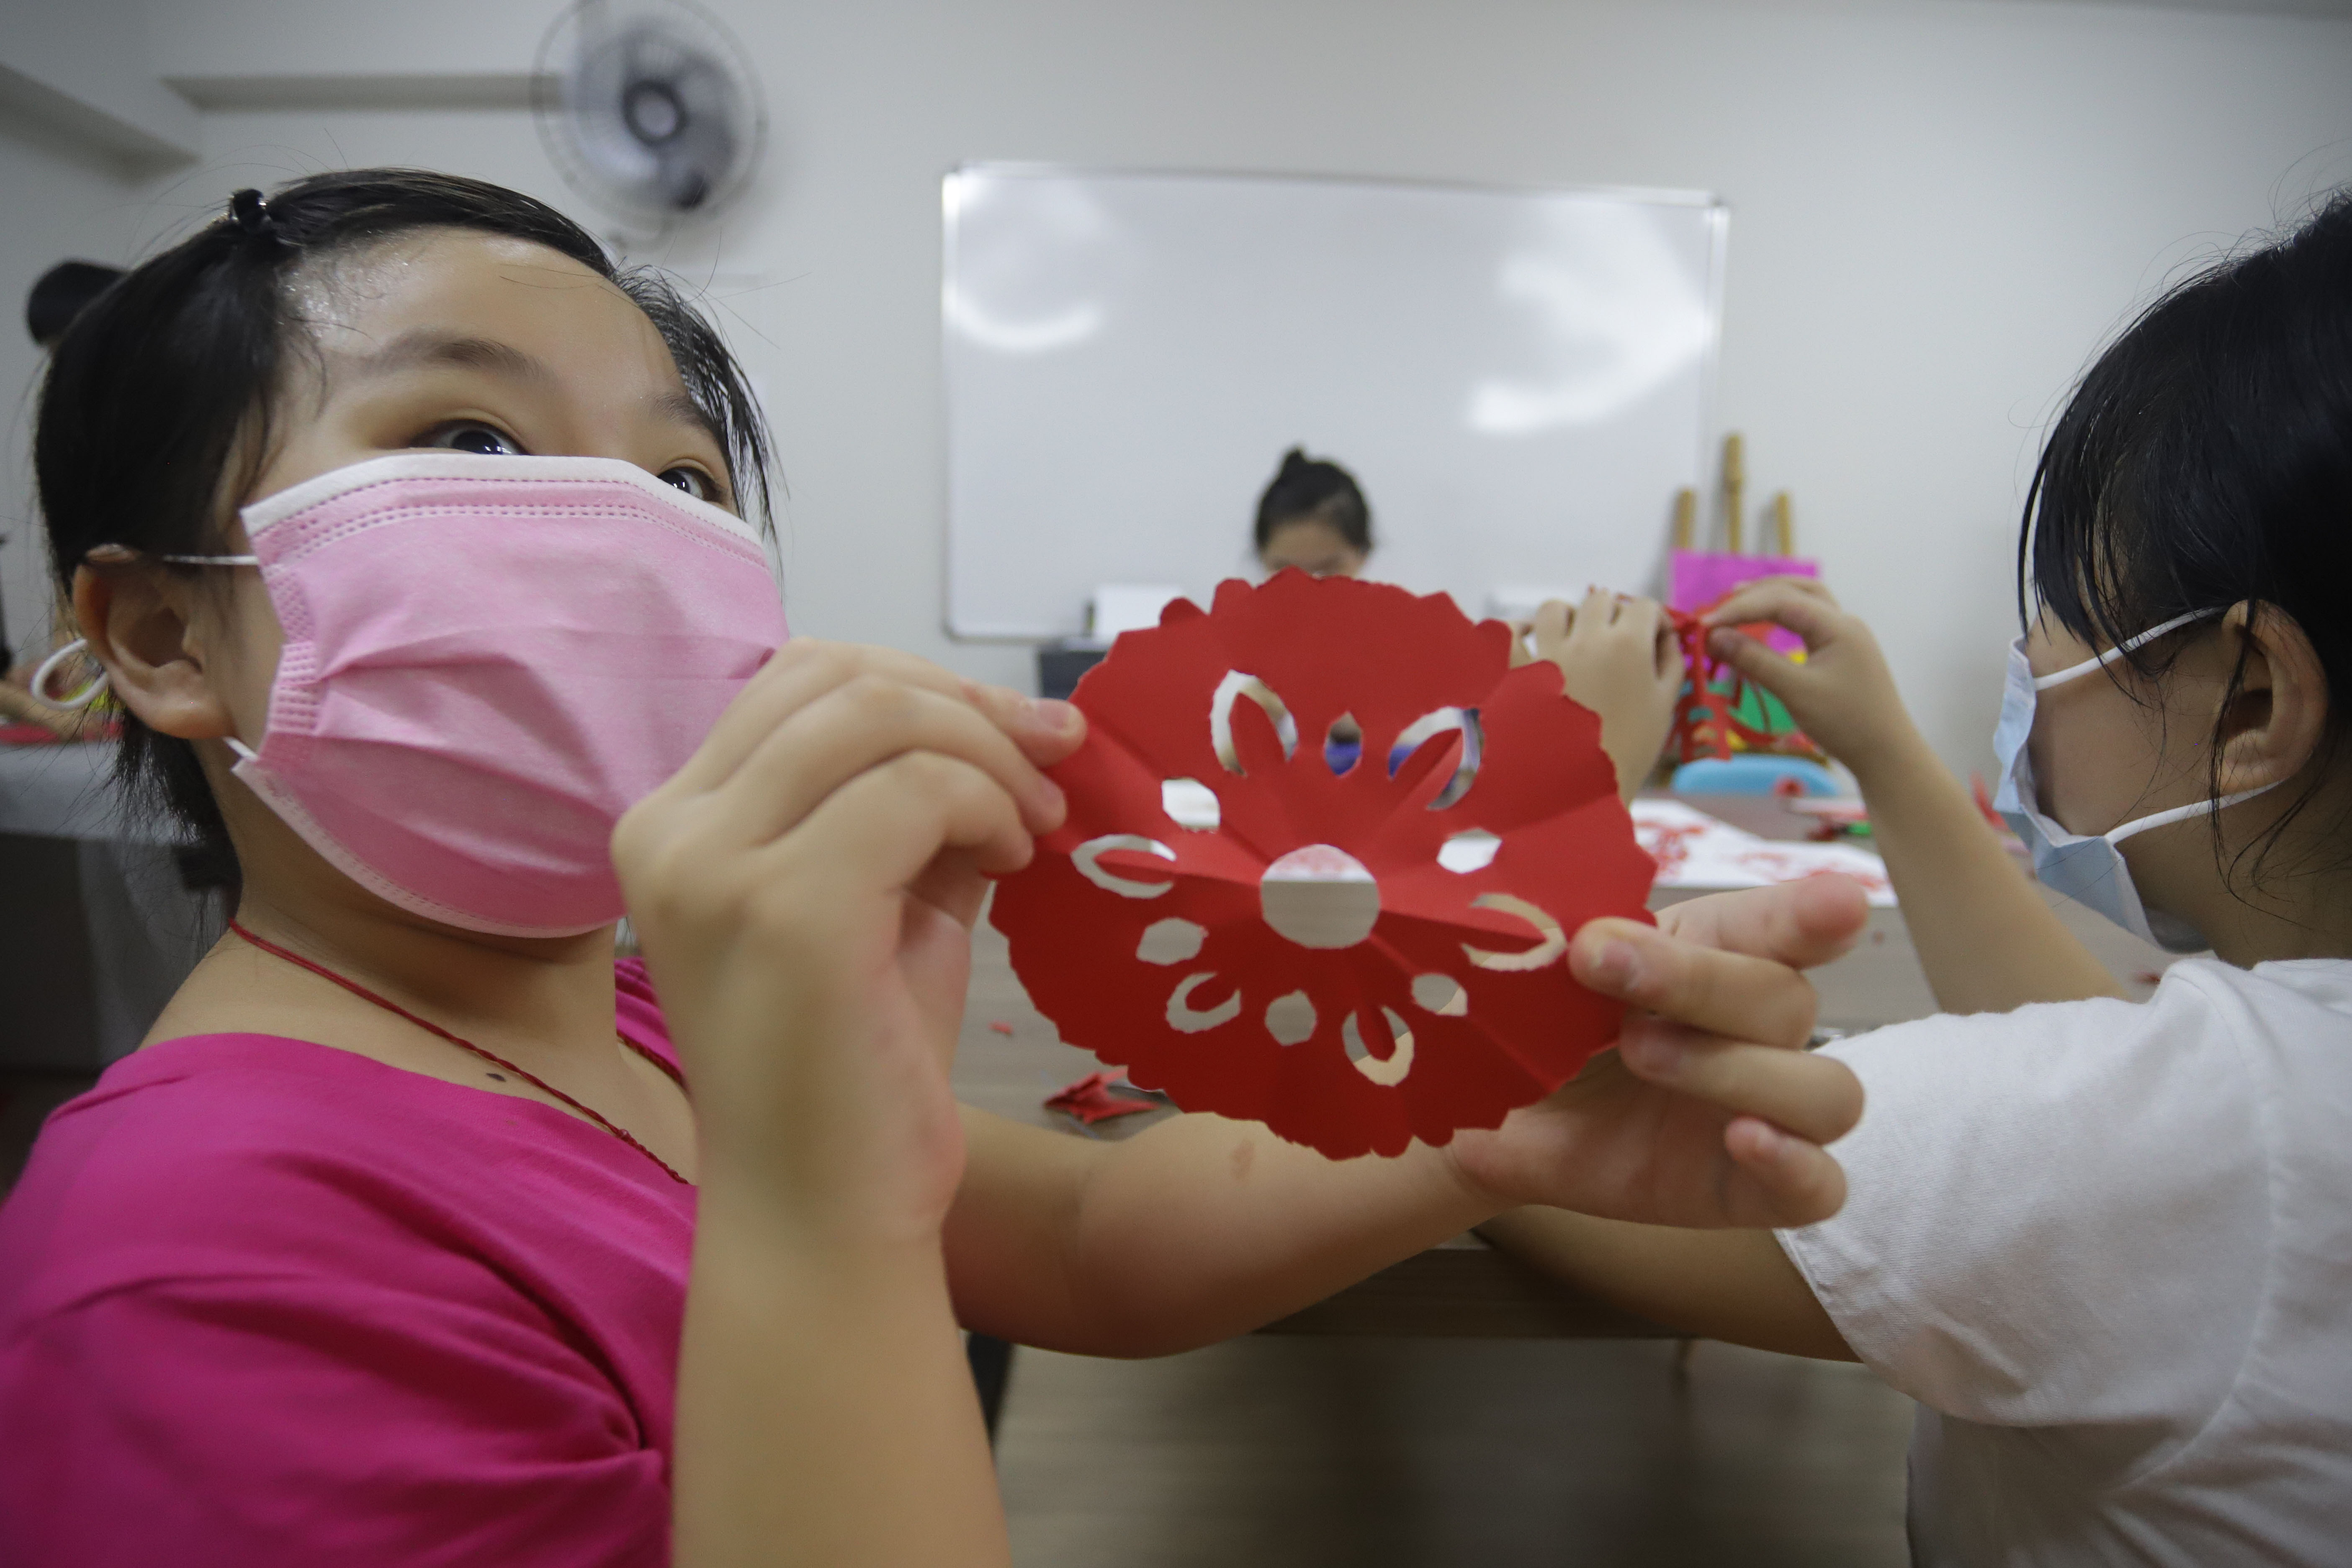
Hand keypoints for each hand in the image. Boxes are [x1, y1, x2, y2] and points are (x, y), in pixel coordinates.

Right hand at [613, 642, 1085, 1239]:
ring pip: (877, 717)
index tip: (1015, 736)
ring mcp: (715, 869)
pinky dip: (983, 805)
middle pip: (836, 677)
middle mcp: (670, 832)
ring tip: (1031, 826)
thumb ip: (907, 805)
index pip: (802, 679)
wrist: (827, 1215)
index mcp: (676, 824)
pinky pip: (912, 790)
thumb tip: (1000, 723)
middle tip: (1048, 763)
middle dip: (964, 702)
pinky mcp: (785, 911)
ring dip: (983, 752)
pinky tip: (1010, 862)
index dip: (924, 685)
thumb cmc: (856, 1069)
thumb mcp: (881, 900)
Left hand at [1448, 875, 1867, 1228]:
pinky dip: (1794, 1163)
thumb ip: (1580, 933)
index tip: (1837, 904)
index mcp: (1721, 954)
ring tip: (1641, 1053)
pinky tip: (1743, 1138)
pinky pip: (1819, 1187)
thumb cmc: (1536, 1029)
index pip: (1783, 926)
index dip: (1812, 915)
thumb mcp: (1547, 972)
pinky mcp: (1753, 1190)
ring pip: (1825, 1091)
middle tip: (1597, 962)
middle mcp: (1759, 1029)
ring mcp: (1766, 1112)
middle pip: (1786, 999)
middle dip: (1698, 980)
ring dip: (1736, 1068)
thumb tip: (1584, 903)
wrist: (1497, 1121)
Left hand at [1531, 589, 1685, 799]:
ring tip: (1573, 639)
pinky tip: (1526, 639)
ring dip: (1568, 617)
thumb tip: (1668, 638)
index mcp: (1628, 645)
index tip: (1653, 638)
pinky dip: (1516, 630)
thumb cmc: (1628, 753)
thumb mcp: (1664, 709)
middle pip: (1599, 600)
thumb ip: (1671, 665)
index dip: (1652, 620)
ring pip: (1554, 608)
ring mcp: (1545, 653)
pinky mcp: (1513, 670)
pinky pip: (1506, 633)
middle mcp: (1586, 639)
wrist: (1579, 794)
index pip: (1643, 606)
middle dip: (1612, 615)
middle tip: (1616, 642)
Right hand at [1701, 577, 1918, 778]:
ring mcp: (1847, 637)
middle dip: (1756, 594)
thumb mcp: (1795, 692)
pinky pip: (1810, 622)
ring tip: (1740, 604)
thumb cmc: (1846, 723)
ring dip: (1773, 599)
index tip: (1705, 626)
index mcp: (1837, 626)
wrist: (1888, 754)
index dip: (1739, 609)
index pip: (1780, 601)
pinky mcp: (1844, 654)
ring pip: (1807, 602)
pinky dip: (1785, 617)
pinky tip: (1769, 627)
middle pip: (1797, 590)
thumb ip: (1755, 660)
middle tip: (1720, 607)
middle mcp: (1844, 623)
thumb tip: (1714, 637)